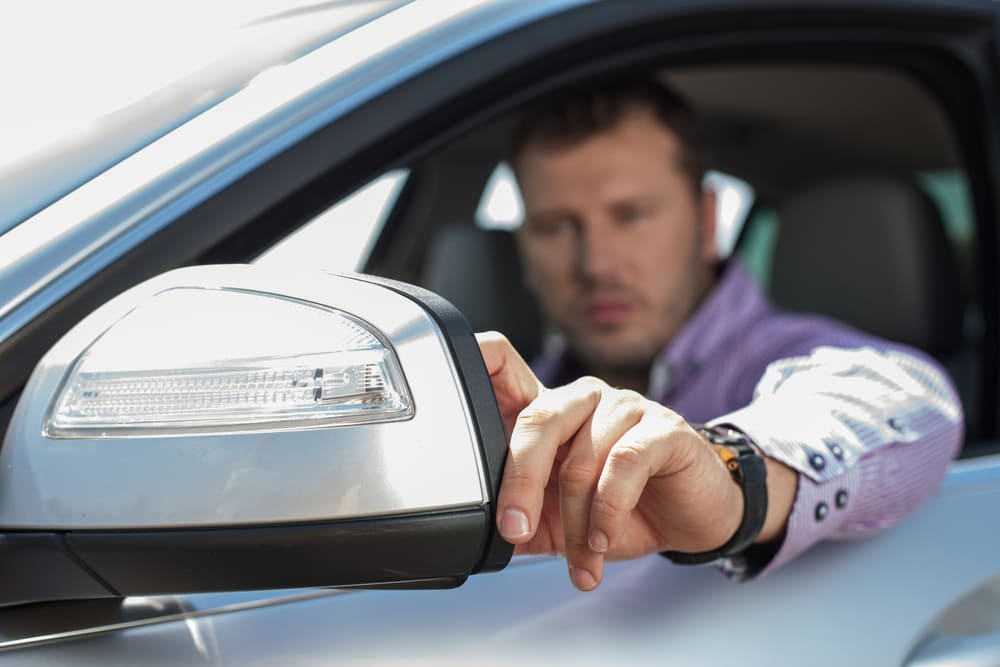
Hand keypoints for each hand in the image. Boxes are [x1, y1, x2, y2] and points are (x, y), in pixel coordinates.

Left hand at [476, 332, 744, 590]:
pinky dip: (608, 510)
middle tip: (514, 529)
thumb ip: (521, 518)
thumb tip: (476, 538)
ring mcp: (625, 407)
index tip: (446, 388)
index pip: (503, 363)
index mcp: (550, 410)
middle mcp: (583, 398)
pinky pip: (622, 463)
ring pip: (580, 456)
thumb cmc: (624, 508)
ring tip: (584, 555)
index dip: (473, 360)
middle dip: (520, 482)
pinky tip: (605, 539)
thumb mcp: (558, 521)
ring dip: (577, 521)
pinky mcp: (663, 427)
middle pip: (536, 419)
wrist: (692, 517)